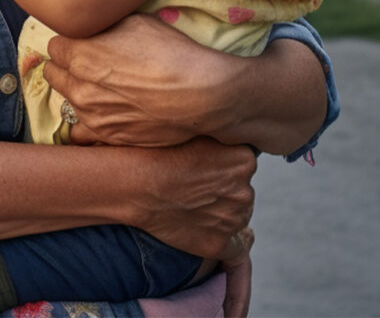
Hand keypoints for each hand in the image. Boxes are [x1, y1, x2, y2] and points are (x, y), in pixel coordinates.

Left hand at [44, 13, 232, 146]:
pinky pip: (79, 133)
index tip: (82, 43)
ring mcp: (91, 115)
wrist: (200, 94)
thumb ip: (105, 26)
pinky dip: (85, 124)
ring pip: (65, 102)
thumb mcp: (138, 22)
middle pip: (54, 73)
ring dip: (76, 93)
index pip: (54, 45)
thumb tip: (94, 26)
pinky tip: (100, 116)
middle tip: (88, 65)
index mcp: (80, 54)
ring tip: (99, 90)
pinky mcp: (106, 137)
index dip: (69, 42)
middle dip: (66, 66)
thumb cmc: (172, 52)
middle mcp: (78, 86)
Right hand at [132, 137, 256, 259]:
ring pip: (237, 215)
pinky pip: (239, 248)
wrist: (135, 183)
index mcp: (245, 160)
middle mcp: (244, 191)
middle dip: (225, 189)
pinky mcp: (218, 243)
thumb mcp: (198, 132)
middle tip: (195, 186)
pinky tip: (238, 239)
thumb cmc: (159, 152)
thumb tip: (231, 140)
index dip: (225, 164)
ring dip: (223, 211)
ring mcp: (232, 220)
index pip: (244, 164)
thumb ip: (222, 138)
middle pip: (241, 190)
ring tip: (192, 205)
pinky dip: (238, 243)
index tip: (205, 166)